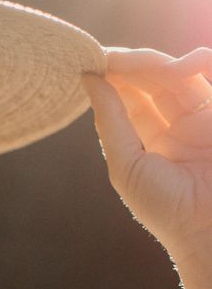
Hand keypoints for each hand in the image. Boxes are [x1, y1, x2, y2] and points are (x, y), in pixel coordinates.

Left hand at [81, 47, 211, 259]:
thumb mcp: (126, 164)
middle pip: (149, 81)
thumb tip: (88, 80)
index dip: (111, 77)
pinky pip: (209, 75)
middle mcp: (174, 125)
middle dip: (129, 66)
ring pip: (177, 74)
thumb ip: (110, 120)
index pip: (126, 98)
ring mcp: (201, 118)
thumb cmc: (164, 207)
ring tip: (138, 64)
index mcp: (146, 141)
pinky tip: (178, 66)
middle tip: (109, 58)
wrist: (210, 230)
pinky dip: (197, 63)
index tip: (90, 61)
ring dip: (156, 63)